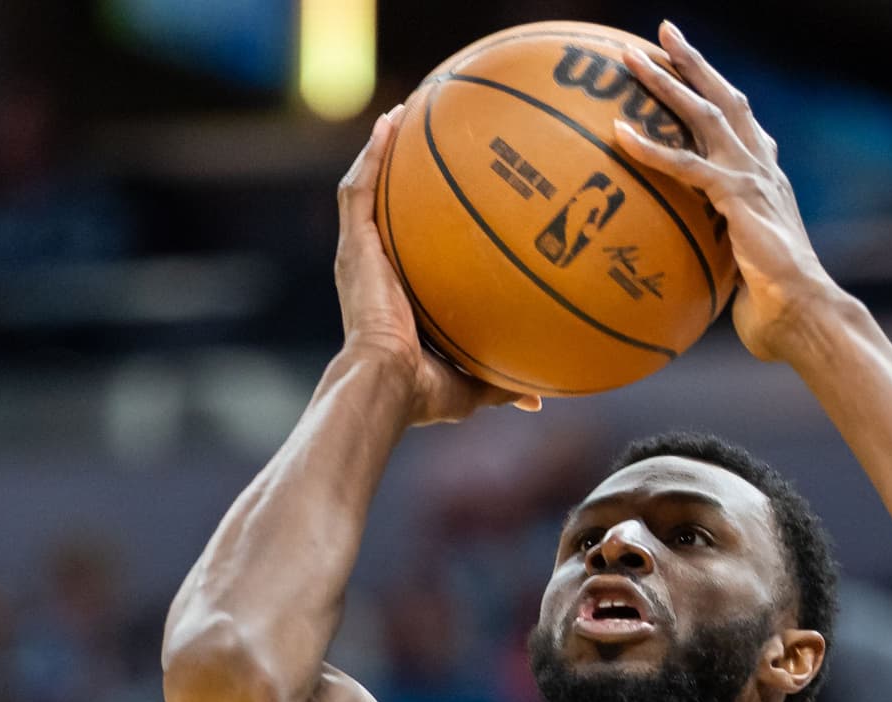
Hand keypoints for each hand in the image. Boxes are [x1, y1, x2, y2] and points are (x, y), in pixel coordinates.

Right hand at [336, 107, 539, 423]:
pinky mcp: (353, 247)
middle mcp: (374, 271)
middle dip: (398, 175)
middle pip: (384, 211)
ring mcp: (359, 256)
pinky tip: (390, 122)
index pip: (406, 252)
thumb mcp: (471, 382)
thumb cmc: (422, 392)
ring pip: (365, 192)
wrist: (387, 383)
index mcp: (395, 298)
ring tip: (401, 114)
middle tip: (425, 141)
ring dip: (380, 152)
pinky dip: (372, 155)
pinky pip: (358, 191)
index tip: (446, 201)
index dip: (422, 224)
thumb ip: (502, 379)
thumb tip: (538, 397)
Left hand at [611, 22, 842, 361]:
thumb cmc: (772, 306)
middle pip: (724, 98)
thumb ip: (715, 253)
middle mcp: (762, 166)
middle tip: (661, 34)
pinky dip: (650, 148)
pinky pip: (685, 165)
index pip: (738, 121)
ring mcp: (752, 177)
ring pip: (703, 115)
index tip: (689, 68)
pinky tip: (619, 134)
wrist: (803, 315)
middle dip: (692, 62)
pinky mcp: (737, 197)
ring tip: (630, 59)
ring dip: (665, 83)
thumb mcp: (739, 269)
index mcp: (765, 177)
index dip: (714, 90)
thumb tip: (683, 268)